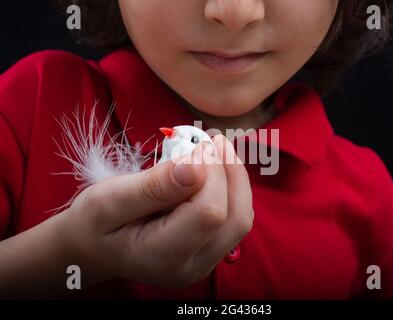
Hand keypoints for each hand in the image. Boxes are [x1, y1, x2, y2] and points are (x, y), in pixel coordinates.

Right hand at [63, 135, 253, 287]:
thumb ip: (153, 186)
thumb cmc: (95, 222)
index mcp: (162, 256)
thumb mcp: (109, 199)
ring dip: (235, 179)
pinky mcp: (209, 252)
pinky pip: (234, 219)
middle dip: (229, 172)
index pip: (209, 213)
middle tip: (211, 140)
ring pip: (241, 219)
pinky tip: (214, 168)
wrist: (94, 248)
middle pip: (234, 218)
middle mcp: (191, 267)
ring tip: (216, 149)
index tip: (195, 145)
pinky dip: (230, 189)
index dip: (211, 174)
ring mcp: (204, 263)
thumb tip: (197, 166)